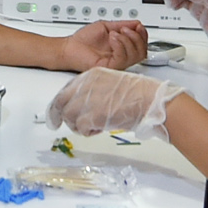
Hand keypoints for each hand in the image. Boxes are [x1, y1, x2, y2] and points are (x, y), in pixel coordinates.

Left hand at [44, 66, 173, 140]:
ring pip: (69, 117)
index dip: (60, 103)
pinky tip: (99, 129)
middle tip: (57, 124)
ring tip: (91, 127)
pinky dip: (88, 132)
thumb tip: (87, 104)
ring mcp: (88, 100)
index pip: (66, 89)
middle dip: (59, 116)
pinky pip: (81, 128)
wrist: (150, 101)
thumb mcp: (113, 83)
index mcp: (92, 75)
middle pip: (60, 103)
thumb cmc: (139, 94)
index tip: (57, 111)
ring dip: (77, 125)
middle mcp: (86, 85)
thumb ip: (96, 90)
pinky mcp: (92, 115)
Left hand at [63, 19, 147, 72]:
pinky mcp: (109, 68)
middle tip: (124, 29)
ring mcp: (116, 64)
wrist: (69, 47)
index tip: (138, 26)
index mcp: (122, 49)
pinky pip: (122, 58)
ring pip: (135, 55)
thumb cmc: (83, 40)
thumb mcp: (106, 26)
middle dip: (137, 37)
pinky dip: (120, 45)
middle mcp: (121, 58)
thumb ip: (122, 25)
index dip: (143, 35)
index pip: (142, 46)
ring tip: (114, 33)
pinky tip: (112, 38)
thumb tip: (137, 23)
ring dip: (127, 40)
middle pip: (142, 52)